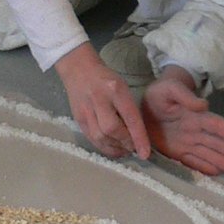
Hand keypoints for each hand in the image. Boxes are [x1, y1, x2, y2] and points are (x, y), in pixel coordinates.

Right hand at [55, 43, 150, 160]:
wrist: (79, 70)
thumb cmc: (106, 79)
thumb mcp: (123, 87)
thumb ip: (129, 109)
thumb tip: (137, 136)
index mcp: (116, 89)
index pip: (130, 117)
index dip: (138, 138)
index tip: (145, 153)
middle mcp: (100, 99)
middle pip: (112, 129)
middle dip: (125, 143)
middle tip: (133, 148)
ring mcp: (86, 110)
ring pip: (100, 137)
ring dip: (114, 148)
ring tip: (124, 150)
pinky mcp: (78, 119)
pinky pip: (91, 138)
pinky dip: (103, 147)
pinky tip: (112, 149)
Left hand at [143, 66, 223, 174]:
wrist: (146, 105)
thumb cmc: (160, 94)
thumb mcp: (168, 89)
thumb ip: (184, 95)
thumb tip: (203, 106)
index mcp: (195, 116)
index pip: (216, 125)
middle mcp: (195, 131)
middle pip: (216, 142)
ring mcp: (186, 142)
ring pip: (208, 153)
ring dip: (222, 161)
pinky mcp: (176, 151)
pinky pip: (192, 161)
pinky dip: (204, 167)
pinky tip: (217, 173)